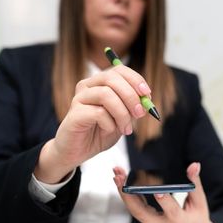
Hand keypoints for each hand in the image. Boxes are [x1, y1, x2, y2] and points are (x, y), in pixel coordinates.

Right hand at [34, 64, 150, 182]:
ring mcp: (79, 99)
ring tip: (126, 129)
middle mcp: (87, 86)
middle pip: (112, 78)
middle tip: (140, 114)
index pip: (119, 70)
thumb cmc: (99, 133)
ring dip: (122, 113)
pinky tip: (109, 130)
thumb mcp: (122, 119)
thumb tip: (146, 100)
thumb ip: (133, 108)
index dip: (135, 79)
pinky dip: (110, 123)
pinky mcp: (75, 114)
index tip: (147, 94)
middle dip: (131, 96)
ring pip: (106, 94)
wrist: (78, 152)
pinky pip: (98, 113)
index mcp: (99, 83)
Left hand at [113, 162, 220, 222]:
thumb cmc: (197, 219)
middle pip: (141, 212)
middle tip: (120, 177)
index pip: (171, 211)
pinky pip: (135, 210)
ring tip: (117, 175)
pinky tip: (121, 182)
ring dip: (124, 193)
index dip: (164, 201)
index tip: (157, 189)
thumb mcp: (200, 202)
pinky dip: (128, 196)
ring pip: (134, 211)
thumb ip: (195, 183)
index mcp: (179, 222)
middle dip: (128, 195)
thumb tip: (194, 165)